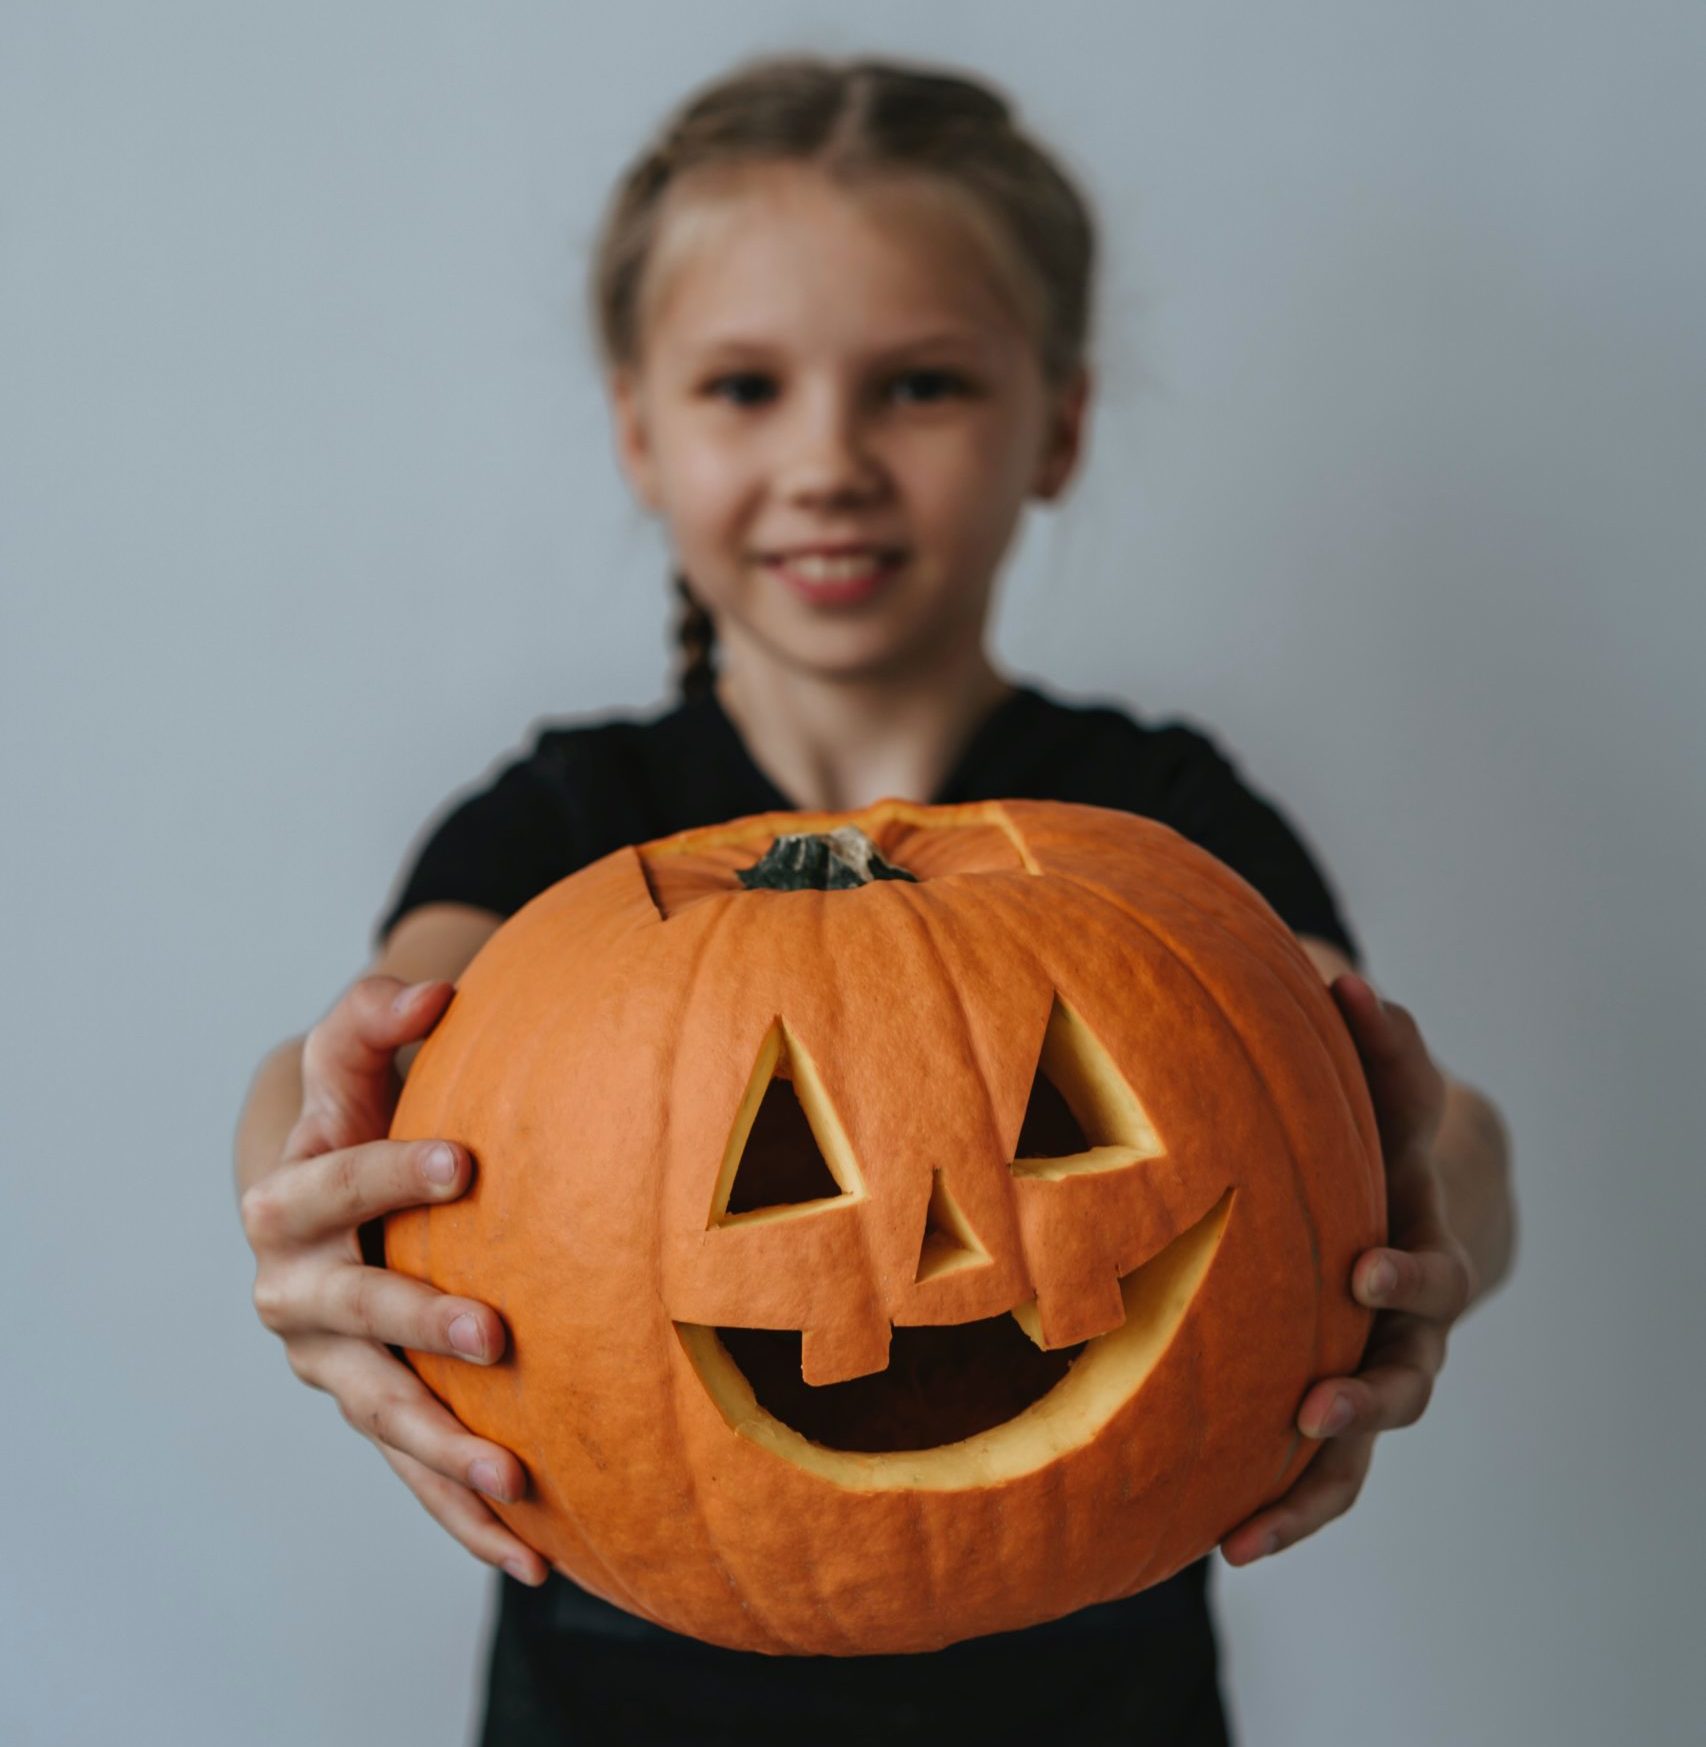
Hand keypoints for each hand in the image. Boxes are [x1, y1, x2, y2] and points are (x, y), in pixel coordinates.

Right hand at [240, 975, 548, 1584]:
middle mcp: (296, 1293)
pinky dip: (465, 1520)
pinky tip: (534, 1553)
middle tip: (495, 1336)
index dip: (389, 1173)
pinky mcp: (375, 1414)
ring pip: (381, 1416)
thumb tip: (435, 992)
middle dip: (415, 1326)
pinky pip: (413, 1476)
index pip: (332, 1185)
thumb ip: (378, 1014)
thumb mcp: (354, 1050)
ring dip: (443, 1452)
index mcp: (289, 1201)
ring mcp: (333, 1367)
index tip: (467, 1162)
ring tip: (515, 1476)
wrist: (330, 1195)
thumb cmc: (359, 1107)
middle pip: (348, 1317)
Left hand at [1219, 971, 1473, 1566]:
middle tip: (1317, 1402)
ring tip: (1251, 1530)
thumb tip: (1336, 972)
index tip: (1361, 1271)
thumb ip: (1376, 1035)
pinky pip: (1320, 1475)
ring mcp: (1375, 1370)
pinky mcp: (1333, 1407)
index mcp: (1420, 1240)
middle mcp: (1408, 1322)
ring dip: (1314, 1485)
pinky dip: (1281, 1510)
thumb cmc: (1383, 1126)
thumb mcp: (1389, 1080)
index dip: (1405, 1274)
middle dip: (1370, 1391)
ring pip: (1362, 1448)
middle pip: (1411, 1372)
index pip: (1431, 1266)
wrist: (1410, 1197)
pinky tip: (1219, 1545)